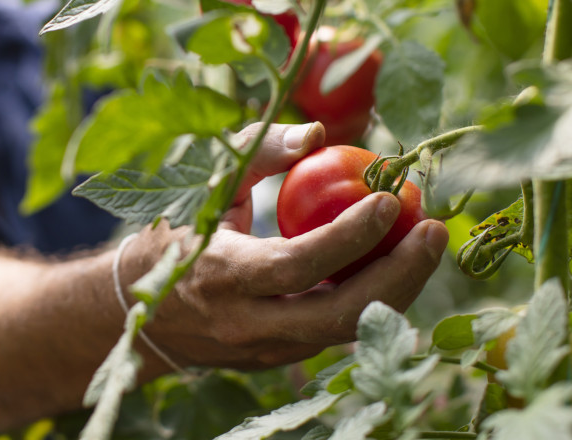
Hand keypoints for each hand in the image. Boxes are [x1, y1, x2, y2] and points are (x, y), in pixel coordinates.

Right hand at [126, 122, 448, 371]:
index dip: (349, 235)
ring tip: (425, 246)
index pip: (296, 265)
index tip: (391, 199)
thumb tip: (318, 134)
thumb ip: (259, 153)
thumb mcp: (206, 185)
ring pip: (346, 331)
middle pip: (337, 314)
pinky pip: (335, 333)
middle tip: (435, 231)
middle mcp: (245, 323)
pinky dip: (371, 301)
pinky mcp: (278, 359)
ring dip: (396, 291)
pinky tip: (393, 266)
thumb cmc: (174, 236)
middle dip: (399, 276)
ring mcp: (265, 349)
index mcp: (221, 276)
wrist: (136, 313)